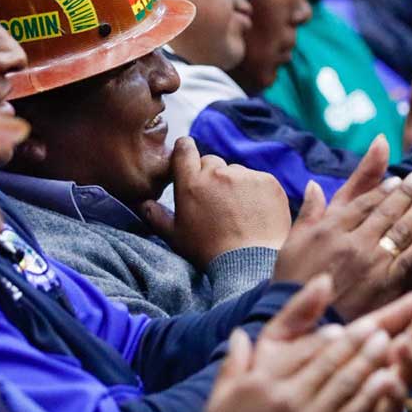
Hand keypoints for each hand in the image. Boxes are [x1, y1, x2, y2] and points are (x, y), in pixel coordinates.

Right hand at [141, 137, 290, 268]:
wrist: (249, 263)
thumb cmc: (208, 252)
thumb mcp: (175, 237)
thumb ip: (156, 217)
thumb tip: (143, 203)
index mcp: (191, 182)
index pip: (185, 149)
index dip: (186, 150)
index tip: (188, 157)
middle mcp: (217, 173)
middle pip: (212, 162)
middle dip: (212, 176)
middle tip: (216, 203)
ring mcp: (245, 175)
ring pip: (237, 172)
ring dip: (236, 185)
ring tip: (238, 214)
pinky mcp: (268, 181)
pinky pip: (259, 180)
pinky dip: (257, 192)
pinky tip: (255, 214)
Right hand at [197, 276, 411, 411]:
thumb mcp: (220, 399)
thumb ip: (233, 363)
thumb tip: (240, 333)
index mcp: (263, 383)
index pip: (299, 352)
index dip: (323, 338)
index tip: (340, 327)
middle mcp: (287, 399)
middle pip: (327, 363)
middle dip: (355, 342)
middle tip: (375, 326)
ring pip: (345, 384)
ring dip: (368, 360)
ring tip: (385, 343)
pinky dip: (372, 394)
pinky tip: (386, 380)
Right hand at [274, 136, 411, 319]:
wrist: (302, 324)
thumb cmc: (293, 284)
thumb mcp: (293, 243)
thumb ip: (309, 212)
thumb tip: (315, 184)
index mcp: (330, 229)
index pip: (364, 202)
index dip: (384, 189)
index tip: (400, 179)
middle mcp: (353, 242)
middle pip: (387, 211)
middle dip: (409, 192)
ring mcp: (372, 264)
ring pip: (403, 230)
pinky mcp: (386, 286)